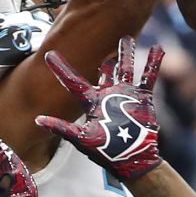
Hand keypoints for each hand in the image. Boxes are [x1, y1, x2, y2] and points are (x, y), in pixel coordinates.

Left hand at [36, 38, 164, 181]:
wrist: (133, 160)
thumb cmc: (106, 153)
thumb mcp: (81, 139)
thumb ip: (62, 128)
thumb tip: (38, 119)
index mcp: (91, 102)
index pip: (72, 82)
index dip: (60, 69)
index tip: (49, 55)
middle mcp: (107, 95)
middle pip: (104, 70)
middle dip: (103, 58)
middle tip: (98, 36)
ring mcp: (126, 95)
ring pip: (125, 68)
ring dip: (126, 52)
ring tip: (126, 37)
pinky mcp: (143, 98)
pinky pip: (149, 76)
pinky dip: (154, 62)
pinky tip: (158, 48)